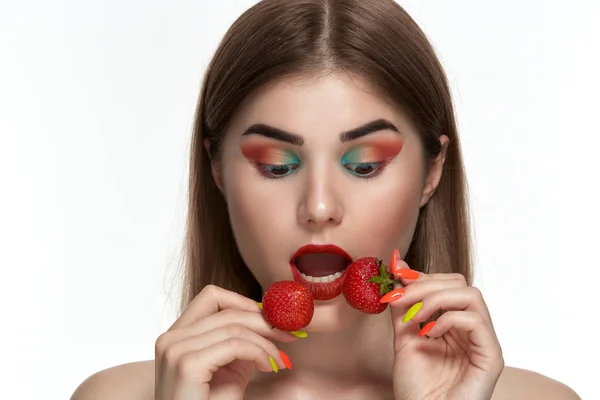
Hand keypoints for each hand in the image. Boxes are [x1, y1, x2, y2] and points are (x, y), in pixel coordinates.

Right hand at [154, 285, 296, 399]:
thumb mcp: (229, 370)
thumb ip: (240, 343)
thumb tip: (267, 323)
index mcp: (176, 336)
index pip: (212, 298)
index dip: (245, 303)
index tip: (271, 318)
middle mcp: (170, 338)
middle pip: (226, 309)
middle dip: (263, 320)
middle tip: (289, 333)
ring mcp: (175, 349)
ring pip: (234, 326)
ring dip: (265, 341)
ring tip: (278, 360)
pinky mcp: (187, 364)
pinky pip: (235, 344)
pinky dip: (259, 352)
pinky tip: (268, 366)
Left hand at [383, 251, 503, 399]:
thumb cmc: (416, 387)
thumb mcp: (403, 336)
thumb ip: (403, 304)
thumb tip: (398, 268)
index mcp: (454, 323)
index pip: (446, 284)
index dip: (421, 277)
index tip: (396, 275)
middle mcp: (472, 329)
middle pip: (460, 283)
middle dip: (425, 285)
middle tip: (399, 298)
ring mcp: (484, 341)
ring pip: (471, 295)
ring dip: (436, 298)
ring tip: (415, 316)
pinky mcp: (491, 356)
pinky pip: (476, 320)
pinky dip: (449, 319)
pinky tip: (429, 333)